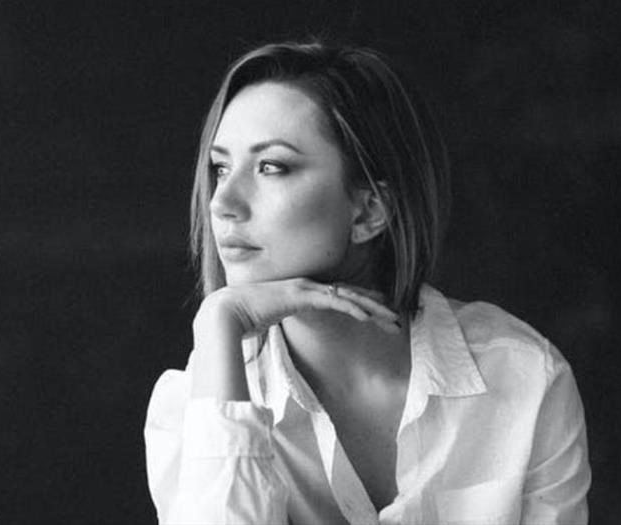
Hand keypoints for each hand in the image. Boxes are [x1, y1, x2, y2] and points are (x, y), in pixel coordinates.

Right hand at [194, 277, 400, 343]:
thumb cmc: (242, 320)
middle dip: (376, 305)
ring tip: (392, 319)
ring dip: (372, 308)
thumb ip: (279, 324)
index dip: (361, 302)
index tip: (380, 311)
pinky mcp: (301, 294)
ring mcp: (305, 287)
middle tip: (397, 317)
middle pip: (349, 293)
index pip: (339, 295)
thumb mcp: (268, 322)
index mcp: (301, 291)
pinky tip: (369, 317)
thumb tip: (279, 334)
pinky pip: (333, 301)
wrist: (224, 312)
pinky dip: (352, 307)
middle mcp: (307, 285)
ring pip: (347, 296)